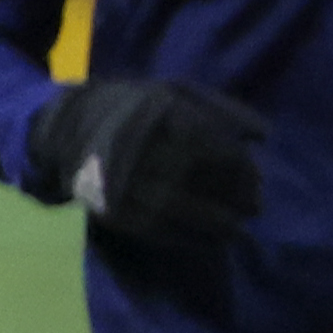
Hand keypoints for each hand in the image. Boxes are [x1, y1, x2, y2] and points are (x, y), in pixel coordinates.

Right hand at [25, 77, 266, 255]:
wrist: (67, 124)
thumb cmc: (136, 106)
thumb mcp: (178, 91)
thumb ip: (225, 109)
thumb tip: (265, 136)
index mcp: (164, 115)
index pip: (220, 151)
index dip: (245, 172)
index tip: (259, 183)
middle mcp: (145, 148)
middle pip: (204, 183)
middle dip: (236, 200)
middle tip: (254, 208)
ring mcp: (126, 181)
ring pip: (182, 212)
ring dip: (218, 226)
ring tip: (236, 231)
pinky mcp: (112, 208)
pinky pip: (158, 231)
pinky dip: (189, 239)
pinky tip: (209, 241)